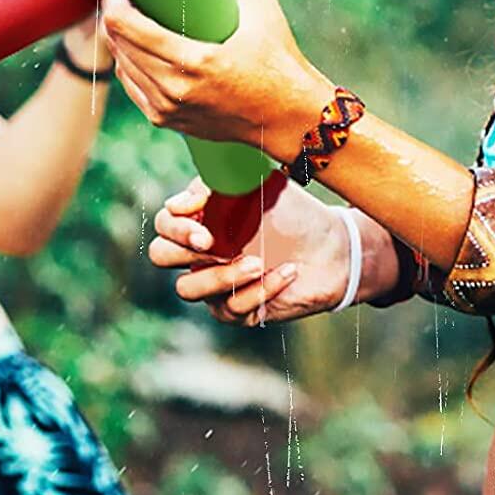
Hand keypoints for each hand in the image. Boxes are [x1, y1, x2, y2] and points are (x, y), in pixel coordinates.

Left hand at [61, 0, 325, 147]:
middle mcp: (173, 89)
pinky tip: (132, 38)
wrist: (287, 115)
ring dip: (115, 29)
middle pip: (114, 38)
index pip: (124, 22)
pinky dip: (126, 57)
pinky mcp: (165, 119)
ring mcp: (166, 108)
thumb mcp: (260, 0)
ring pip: (118, 60)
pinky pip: (130, 82)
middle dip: (102, 0)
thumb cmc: (278, 52)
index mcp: (193, 60)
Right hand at [149, 176, 357, 325]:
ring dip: (220, 275)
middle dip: (183, 249)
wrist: (334, 247)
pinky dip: (261, 290)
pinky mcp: (239, 311)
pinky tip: (288, 272)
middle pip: (160, 256)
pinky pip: (231, 308)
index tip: (203, 223)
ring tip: (257, 262)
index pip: (164, 224)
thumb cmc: (294, 213)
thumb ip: (219, 184)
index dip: (176, 226)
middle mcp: (201, 254)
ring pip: (187, 289)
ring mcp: (216, 284)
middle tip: (213, 243)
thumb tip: (180, 202)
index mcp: (201, 221)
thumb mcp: (261, 187)